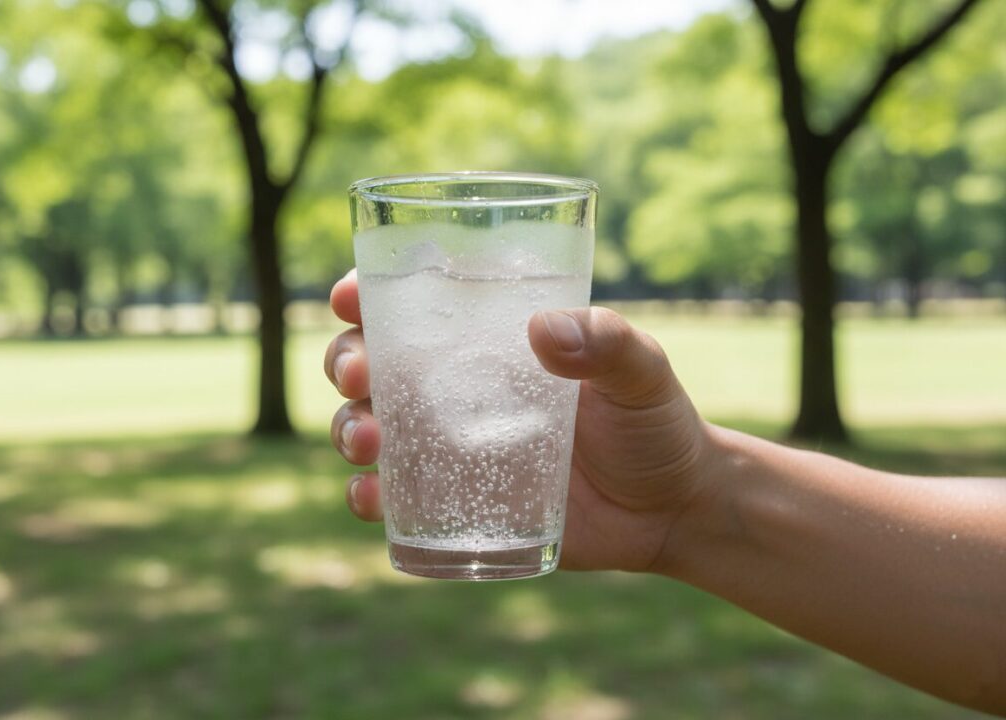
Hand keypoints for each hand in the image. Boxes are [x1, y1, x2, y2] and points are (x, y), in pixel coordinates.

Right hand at [324, 269, 716, 571]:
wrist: (671, 511)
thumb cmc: (654, 424)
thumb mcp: (643, 371)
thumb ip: (608, 342)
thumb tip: (542, 329)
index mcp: (491, 342)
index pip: (413, 305)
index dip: (366, 295)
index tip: (348, 295)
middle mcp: (457, 389)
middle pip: (372, 363)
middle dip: (345, 361)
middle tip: (359, 375)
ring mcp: (452, 448)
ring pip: (370, 427)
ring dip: (348, 428)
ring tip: (367, 441)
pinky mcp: (458, 505)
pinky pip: (396, 500)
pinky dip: (370, 498)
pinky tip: (372, 499)